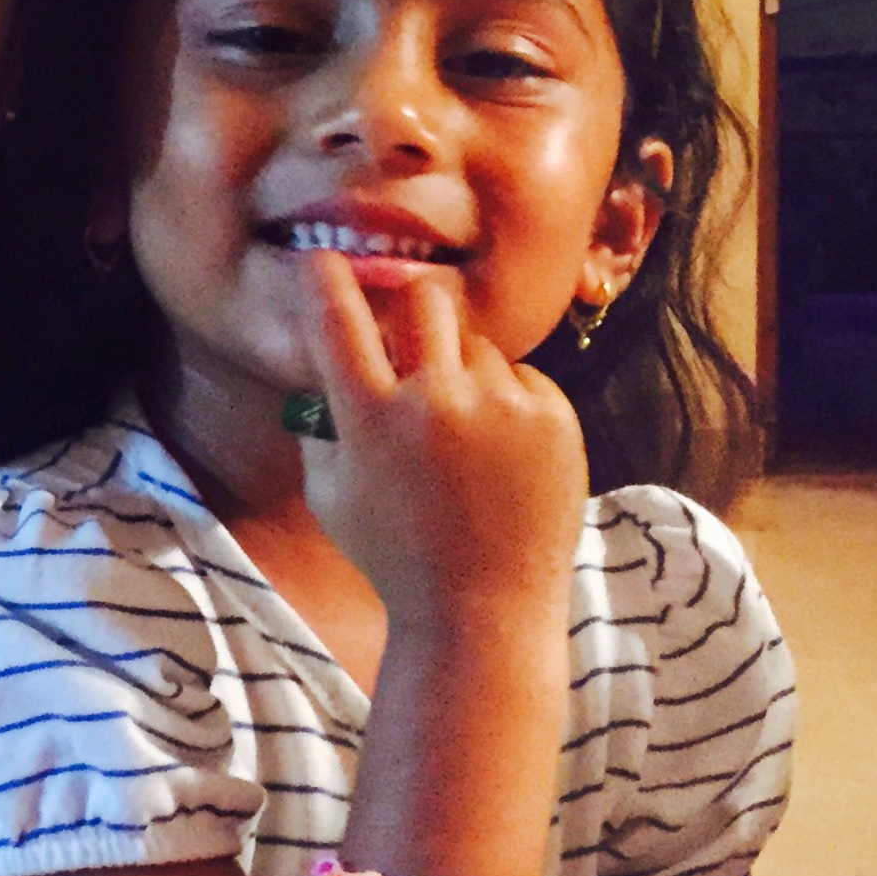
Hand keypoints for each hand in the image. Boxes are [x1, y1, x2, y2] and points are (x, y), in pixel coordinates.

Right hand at [292, 250, 586, 643]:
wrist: (483, 614)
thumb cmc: (395, 558)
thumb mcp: (331, 497)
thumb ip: (322, 428)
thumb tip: (325, 370)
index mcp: (369, 419)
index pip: (338, 320)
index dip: (326, 279)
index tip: (325, 262)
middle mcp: (435, 402)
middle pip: (423, 300)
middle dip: (412, 308)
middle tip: (413, 335)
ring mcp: (501, 407)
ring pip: (477, 344)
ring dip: (463, 370)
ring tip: (464, 433)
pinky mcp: (554, 419)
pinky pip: (523, 378)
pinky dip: (509, 402)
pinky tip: (501, 455)